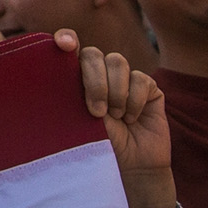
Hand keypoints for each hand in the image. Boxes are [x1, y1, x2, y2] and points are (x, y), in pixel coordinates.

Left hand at [56, 28, 174, 207]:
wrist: (130, 168)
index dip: (66, 38)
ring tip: (117, 118)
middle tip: (97, 113)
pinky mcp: (148, 87)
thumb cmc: (98, 146)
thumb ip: (71, 94)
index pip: (68, 46)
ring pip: (117, 62)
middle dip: (95, 81)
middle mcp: (100, 73)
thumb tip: (59, 67)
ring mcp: (125, 78)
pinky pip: (140, 79)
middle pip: (93, 54)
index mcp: (77, 78)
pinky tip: (132, 119)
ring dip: (116, 93)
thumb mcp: (78, 120)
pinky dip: (134, 101)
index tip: (65, 44)